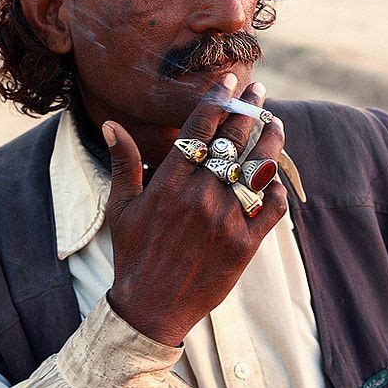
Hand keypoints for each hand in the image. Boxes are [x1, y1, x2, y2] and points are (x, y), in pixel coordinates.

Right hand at [104, 74, 286, 345]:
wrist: (152, 307)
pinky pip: (269, 209)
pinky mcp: (244, 245)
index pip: (200, 129)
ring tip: (275, 123)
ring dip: (270, 141)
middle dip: (249, 109)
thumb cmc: (134, 255)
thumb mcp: (121, 207)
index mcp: (169, 183)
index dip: (217, 99)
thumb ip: (123, 163)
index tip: (229, 80)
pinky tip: (274, 178)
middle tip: (259, 90)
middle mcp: (199, 196)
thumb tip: (112, 124)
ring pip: (257, 169)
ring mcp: (225, 220)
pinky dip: (275, 190)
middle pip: (233, 141)